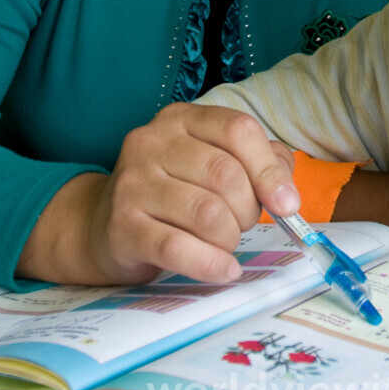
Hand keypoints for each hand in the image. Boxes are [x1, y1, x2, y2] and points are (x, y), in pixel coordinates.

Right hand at [18, 103, 300, 285]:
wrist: (101, 226)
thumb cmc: (173, 192)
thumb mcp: (213, 162)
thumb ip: (259, 163)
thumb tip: (286, 193)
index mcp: (181, 119)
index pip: (238, 130)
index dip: (269, 170)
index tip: (287, 204)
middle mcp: (152, 142)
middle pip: (226, 175)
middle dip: (247, 210)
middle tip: (241, 225)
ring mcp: (133, 183)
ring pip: (208, 214)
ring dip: (230, 239)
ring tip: (225, 245)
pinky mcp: (122, 227)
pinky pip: (178, 248)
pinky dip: (211, 264)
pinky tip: (223, 269)